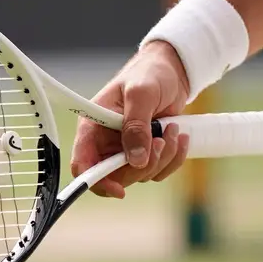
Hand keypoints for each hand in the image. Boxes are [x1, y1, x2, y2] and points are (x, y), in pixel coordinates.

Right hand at [69, 41, 192, 199]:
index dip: (96, 181)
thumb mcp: (141, 93)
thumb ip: (136, 125)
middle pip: (115, 176)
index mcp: (94, 127)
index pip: (83, 164)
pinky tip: (179, 136)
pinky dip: (173, 159)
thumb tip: (136, 159)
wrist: (173, 71)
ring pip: (140, 174)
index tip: (119, 190)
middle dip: (142, 165)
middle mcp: (107, 142)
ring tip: (172, 129)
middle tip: (159, 141)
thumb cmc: (150, 73)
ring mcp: (127, 149)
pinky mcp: (146, 152)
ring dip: (162, 158)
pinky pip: (158, 170)